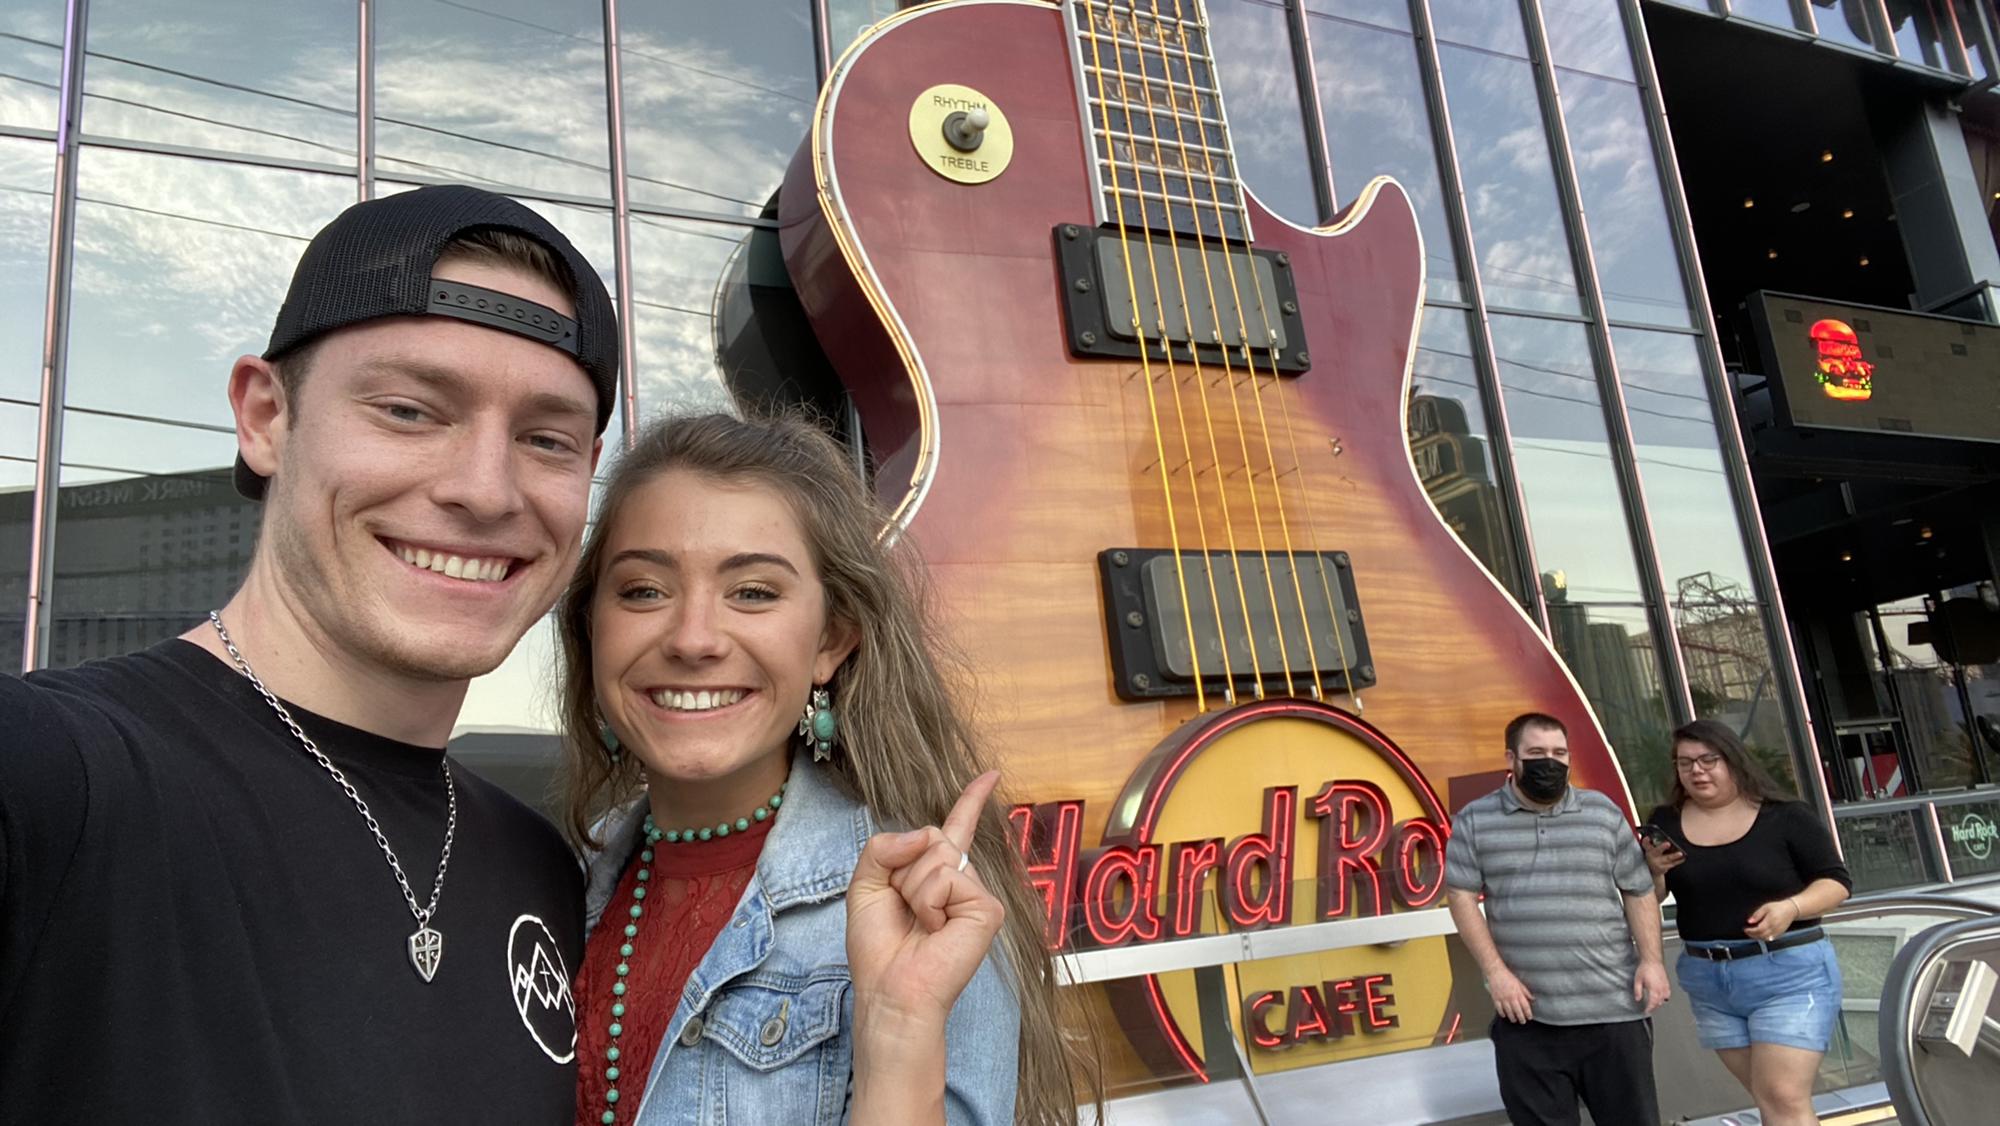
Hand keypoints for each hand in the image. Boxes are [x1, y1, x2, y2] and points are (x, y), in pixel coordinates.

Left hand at [846, 771, 1005, 1037]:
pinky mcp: (987, 909)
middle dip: (903, 870)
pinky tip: (936, 930)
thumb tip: (928, 833)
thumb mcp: (866, 885)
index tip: (990, 775)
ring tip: (921, 924)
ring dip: (914, 889)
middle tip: (906, 910)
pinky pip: (947, 878)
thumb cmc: (879, 947)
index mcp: (936, 873)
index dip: (972, 800)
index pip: (955, 827)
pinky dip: (930, 902)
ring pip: (937, 855)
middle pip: (931, 836)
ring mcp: (976, 892)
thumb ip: (884, 846)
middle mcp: (961, 879)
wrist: (890, 989)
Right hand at [1486, 967, 1533, 1023]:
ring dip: (1512, 1017)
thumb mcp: (1519, 983)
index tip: (1529, 1017)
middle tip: (1523, 1022)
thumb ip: (1526, 992)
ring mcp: (1503, 999)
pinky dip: (1502, 1013)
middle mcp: (1511, 997)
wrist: (1496, 972)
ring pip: (1509, 1012)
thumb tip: (1532, 999)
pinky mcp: (1496, 999)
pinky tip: (1504, 1015)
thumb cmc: (1508, 977)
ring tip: (1514, 1020)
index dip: (1528, 1013)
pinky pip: (1499, 1009)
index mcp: (1518, 993)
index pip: (1525, 1006)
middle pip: (1518, 1011)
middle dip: (1521, 1018)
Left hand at [1633, 959, 1670, 1014]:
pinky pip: (1668, 994)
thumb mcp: (1638, 980)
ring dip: (1659, 1003)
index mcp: (1654, 989)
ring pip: (1664, 999)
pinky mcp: (1667, 984)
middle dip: (1654, 1007)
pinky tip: (1662, 998)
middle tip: (1649, 1009)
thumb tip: (1638, 999)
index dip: (1649, 1009)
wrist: (1652, 961)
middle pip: (1659, 1003)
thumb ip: (1637, 991)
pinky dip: (1665, 998)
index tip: (1646, 1011)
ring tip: (1654, 1004)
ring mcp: (1665, 986)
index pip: (1653, 1003)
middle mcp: (1661, 989)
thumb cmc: (1645, 968)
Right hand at [1641, 836, 1683, 876]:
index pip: (1645, 844)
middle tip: (1668, 844)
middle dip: (1662, 847)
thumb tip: (1653, 836)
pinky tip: (1683, 858)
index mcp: (1648, 850)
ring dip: (1674, 856)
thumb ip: (1650, 843)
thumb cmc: (1653, 856)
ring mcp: (1658, 863)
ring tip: (1680, 853)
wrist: (1652, 870)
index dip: (1646, 841)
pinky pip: (1673, 864)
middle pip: (1657, 851)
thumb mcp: (1649, 850)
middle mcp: (1652, 857)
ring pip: (1667, 858)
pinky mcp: (1664, 868)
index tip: (1648, 838)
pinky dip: (1678, 861)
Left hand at [1744, 897, 1799, 941]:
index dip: (1750, 931)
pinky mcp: (1780, 934)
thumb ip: (1757, 915)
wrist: (1790, 910)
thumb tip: (1749, 921)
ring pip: (1765, 939)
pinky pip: (1770, 939)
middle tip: (1747, 931)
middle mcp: (1774, 928)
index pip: (1758, 930)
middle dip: (1752, 935)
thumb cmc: (1778, 907)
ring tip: (1752, 933)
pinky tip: (1760, 934)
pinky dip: (1763, 938)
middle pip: (1761, 936)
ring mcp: (1778, 932)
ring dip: (1757, 937)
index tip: (1745, 929)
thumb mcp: (1765, 907)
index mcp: (1770, 921)